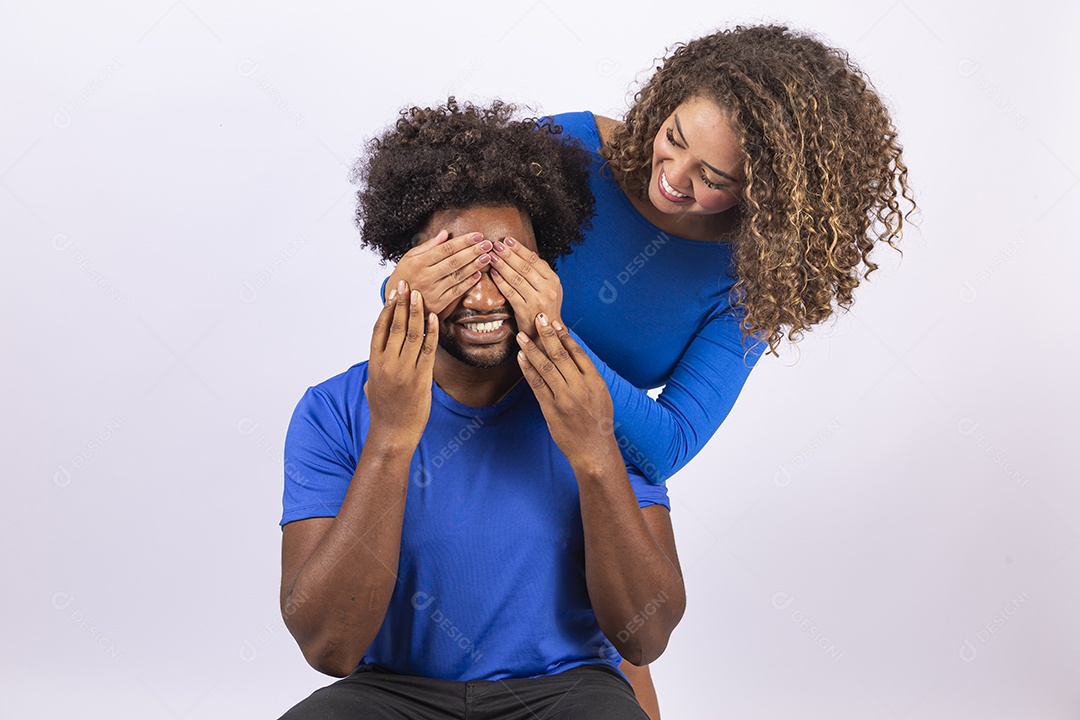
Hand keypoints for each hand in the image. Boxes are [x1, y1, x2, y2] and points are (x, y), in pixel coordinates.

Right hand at [366, 280, 438, 448]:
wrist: (393, 433)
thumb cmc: (384, 411)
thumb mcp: (372, 385)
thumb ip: (376, 367)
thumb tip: (378, 354)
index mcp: (374, 363)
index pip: (378, 329)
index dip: (386, 309)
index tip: (392, 294)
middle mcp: (387, 363)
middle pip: (394, 325)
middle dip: (401, 302)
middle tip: (406, 284)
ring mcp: (404, 370)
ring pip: (411, 333)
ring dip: (416, 311)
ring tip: (419, 294)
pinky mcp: (421, 377)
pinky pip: (427, 348)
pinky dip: (431, 331)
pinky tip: (434, 317)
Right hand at [386, 229, 492, 314]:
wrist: (398, 302)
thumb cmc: (405, 275)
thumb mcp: (410, 257)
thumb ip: (429, 245)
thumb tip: (445, 233)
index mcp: (418, 262)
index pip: (445, 249)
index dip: (463, 242)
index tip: (478, 235)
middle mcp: (426, 276)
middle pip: (454, 262)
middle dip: (473, 252)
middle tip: (488, 244)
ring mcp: (432, 291)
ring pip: (457, 276)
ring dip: (474, 266)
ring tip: (487, 257)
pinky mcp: (438, 304)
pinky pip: (456, 292)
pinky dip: (468, 283)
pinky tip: (478, 275)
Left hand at [489, 237, 561, 337]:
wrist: (547, 334)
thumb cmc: (544, 309)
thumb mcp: (549, 289)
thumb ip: (540, 272)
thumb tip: (526, 252)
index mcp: (553, 281)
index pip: (535, 260)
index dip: (520, 249)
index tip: (507, 240)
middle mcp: (547, 289)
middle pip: (525, 267)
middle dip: (509, 254)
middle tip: (496, 245)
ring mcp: (536, 301)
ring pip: (516, 278)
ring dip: (502, 265)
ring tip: (492, 256)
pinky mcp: (525, 311)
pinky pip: (510, 293)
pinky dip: (501, 282)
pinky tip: (493, 273)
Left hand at [517, 314, 614, 467]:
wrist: (593, 450)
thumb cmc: (597, 422)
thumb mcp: (601, 394)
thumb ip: (587, 375)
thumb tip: (573, 353)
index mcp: (595, 381)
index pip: (577, 352)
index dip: (564, 336)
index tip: (555, 323)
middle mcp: (580, 387)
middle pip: (560, 354)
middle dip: (547, 334)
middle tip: (538, 318)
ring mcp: (564, 398)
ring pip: (545, 367)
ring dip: (532, 349)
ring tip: (522, 336)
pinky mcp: (551, 409)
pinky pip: (536, 385)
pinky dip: (527, 369)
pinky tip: (521, 358)